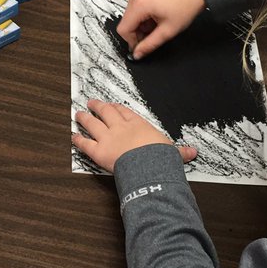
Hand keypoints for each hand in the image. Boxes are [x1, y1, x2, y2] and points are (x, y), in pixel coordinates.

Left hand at [73, 100, 196, 172]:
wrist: (148, 165)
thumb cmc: (159, 157)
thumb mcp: (172, 152)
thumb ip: (180, 152)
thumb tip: (193, 152)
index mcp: (138, 125)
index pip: (125, 112)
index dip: (117, 108)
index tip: (112, 105)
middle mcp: (121, 128)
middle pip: (106, 112)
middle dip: (98, 106)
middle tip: (92, 102)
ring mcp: (108, 137)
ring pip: (93, 124)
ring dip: (85, 118)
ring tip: (78, 113)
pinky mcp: (98, 151)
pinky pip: (85, 144)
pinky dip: (78, 140)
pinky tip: (73, 136)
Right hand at [116, 0, 205, 59]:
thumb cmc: (185, 5)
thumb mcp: (167, 31)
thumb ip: (149, 45)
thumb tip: (137, 54)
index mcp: (139, 4)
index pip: (123, 29)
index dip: (132, 42)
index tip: (141, 47)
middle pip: (126, 24)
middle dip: (137, 34)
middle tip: (152, 37)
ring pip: (130, 19)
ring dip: (141, 28)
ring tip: (157, 27)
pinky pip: (135, 13)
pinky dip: (143, 21)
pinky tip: (155, 21)